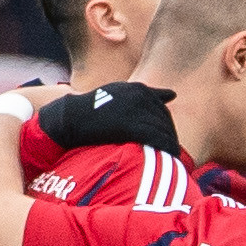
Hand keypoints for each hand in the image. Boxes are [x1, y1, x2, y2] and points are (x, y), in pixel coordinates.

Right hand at [37, 83, 179, 155]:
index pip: (162, 107)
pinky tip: (172, 156)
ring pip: (163, 129)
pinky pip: (157, 137)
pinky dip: (167, 147)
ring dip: (171, 143)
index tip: (167, 137)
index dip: (166, 125)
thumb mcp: (120, 94)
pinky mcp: (132, 124)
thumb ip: (146, 95)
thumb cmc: (93, 109)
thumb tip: (174, 94)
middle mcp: (141, 96)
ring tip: (174, 156)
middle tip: (173, 150)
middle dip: (170, 135)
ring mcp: (136, 109)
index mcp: (139, 89)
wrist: (71, 118)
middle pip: (165, 119)